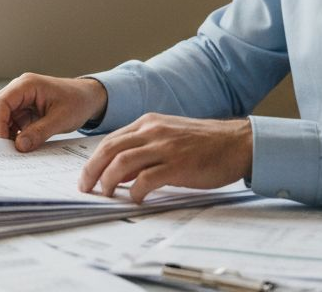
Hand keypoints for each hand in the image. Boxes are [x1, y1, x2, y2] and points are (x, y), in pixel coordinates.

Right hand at [0, 73, 106, 151]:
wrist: (88, 98)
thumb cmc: (78, 101)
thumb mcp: (61, 119)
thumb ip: (39, 132)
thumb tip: (19, 146)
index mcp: (27, 85)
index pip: (1, 102)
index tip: (2, 142)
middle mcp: (18, 89)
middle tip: (6, 148)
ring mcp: (19, 100)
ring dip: (3, 132)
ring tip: (15, 147)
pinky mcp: (22, 110)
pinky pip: (8, 123)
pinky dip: (11, 134)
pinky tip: (21, 144)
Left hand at [78, 113, 252, 202]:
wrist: (236, 143)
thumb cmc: (204, 144)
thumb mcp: (169, 138)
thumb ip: (144, 150)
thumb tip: (120, 173)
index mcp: (149, 122)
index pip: (111, 140)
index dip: (93, 160)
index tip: (86, 176)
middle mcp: (153, 130)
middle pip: (110, 149)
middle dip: (92, 170)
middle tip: (85, 188)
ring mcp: (165, 146)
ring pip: (122, 162)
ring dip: (109, 181)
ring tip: (106, 194)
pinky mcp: (177, 164)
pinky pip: (146, 178)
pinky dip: (135, 191)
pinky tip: (136, 199)